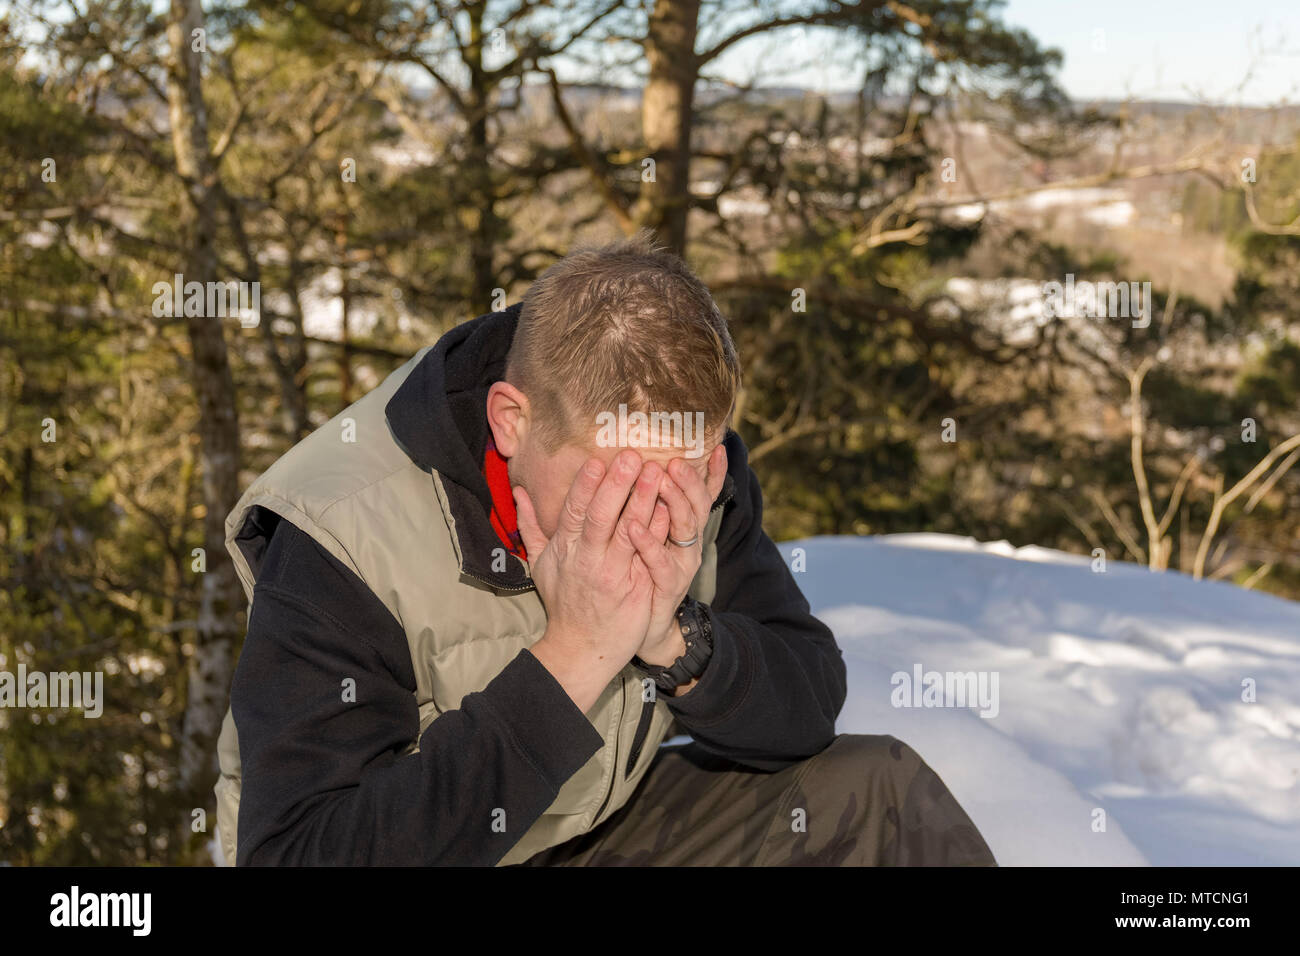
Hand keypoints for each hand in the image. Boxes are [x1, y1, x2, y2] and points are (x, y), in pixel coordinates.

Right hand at [514, 450, 662, 703]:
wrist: (580, 649)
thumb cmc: (562, 603)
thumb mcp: (540, 564)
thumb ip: (530, 526)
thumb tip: (519, 492)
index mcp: (565, 550)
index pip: (573, 512)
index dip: (585, 486)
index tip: (596, 459)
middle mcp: (587, 560)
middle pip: (602, 517)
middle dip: (617, 485)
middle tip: (632, 456)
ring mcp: (612, 575)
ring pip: (629, 532)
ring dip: (643, 501)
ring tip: (657, 473)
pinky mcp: (634, 589)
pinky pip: (647, 555)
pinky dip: (657, 532)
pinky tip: (669, 511)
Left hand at [628, 443, 727, 666]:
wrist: (647, 625)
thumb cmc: (646, 573)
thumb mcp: (655, 534)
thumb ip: (654, 504)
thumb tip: (650, 466)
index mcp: (685, 526)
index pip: (704, 494)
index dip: (713, 472)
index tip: (716, 446)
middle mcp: (689, 542)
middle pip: (696, 505)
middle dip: (689, 481)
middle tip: (676, 461)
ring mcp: (682, 563)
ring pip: (685, 528)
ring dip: (674, 502)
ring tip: (660, 481)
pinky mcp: (667, 585)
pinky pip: (660, 561)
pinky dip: (648, 542)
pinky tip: (633, 526)